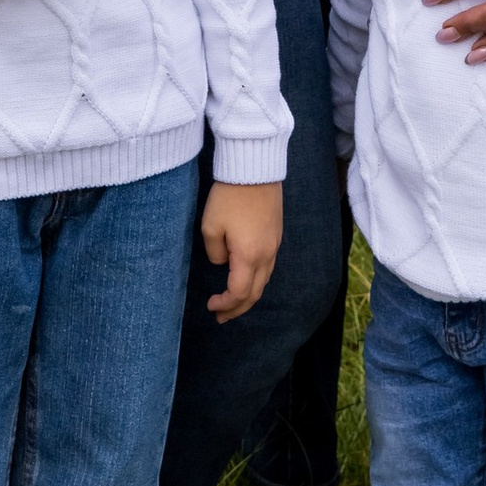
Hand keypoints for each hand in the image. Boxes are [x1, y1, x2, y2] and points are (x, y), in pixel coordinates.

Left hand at [200, 179, 282, 320]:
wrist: (255, 168)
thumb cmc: (229, 196)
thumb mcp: (210, 226)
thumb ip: (215, 252)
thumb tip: (223, 262)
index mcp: (249, 255)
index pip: (239, 292)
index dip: (224, 304)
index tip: (210, 306)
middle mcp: (266, 254)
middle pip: (255, 293)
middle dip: (238, 309)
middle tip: (221, 318)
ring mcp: (274, 245)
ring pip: (264, 281)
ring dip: (248, 296)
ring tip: (233, 304)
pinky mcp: (276, 235)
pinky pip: (268, 267)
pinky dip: (256, 281)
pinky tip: (246, 279)